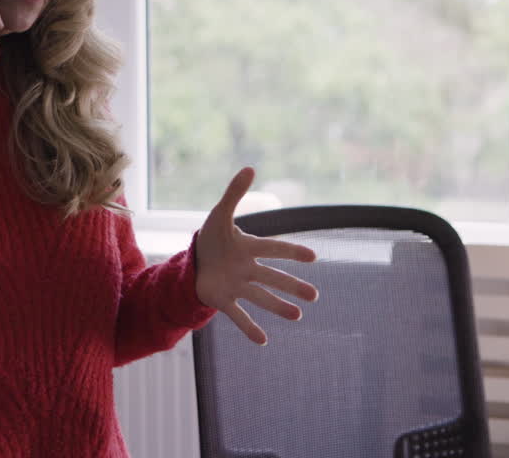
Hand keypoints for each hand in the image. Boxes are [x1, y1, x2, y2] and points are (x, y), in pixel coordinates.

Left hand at [195, 167, 318, 344]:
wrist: (194, 262)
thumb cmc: (212, 238)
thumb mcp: (219, 214)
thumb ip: (234, 193)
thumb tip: (250, 168)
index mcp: (248, 248)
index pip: (273, 248)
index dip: (291, 251)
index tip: (312, 256)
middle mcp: (247, 269)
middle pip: (272, 277)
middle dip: (292, 286)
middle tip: (314, 295)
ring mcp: (237, 286)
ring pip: (260, 297)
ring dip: (277, 307)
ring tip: (298, 316)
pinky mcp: (223, 301)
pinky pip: (238, 315)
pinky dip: (249, 328)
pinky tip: (263, 341)